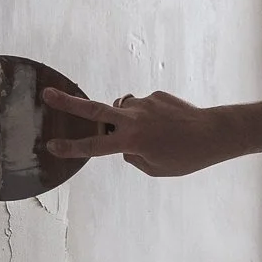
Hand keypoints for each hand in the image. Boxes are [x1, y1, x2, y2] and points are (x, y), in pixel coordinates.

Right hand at [42, 88, 235, 176]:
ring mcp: (144, 103)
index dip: (71, 147)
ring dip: (126, 120)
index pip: (94, 145)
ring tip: (150, 132)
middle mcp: (134, 118)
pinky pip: (143, 107)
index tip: (51, 145)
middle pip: (94, 108)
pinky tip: (167, 126)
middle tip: (47, 93)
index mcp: (131, 141)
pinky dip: (148, 117)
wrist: (214, 132)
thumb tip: (121, 140)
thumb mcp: (154, 167)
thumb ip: (132, 156)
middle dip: (68, 102)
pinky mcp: (156, 95)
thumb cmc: (185, 157)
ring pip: (123, 110)